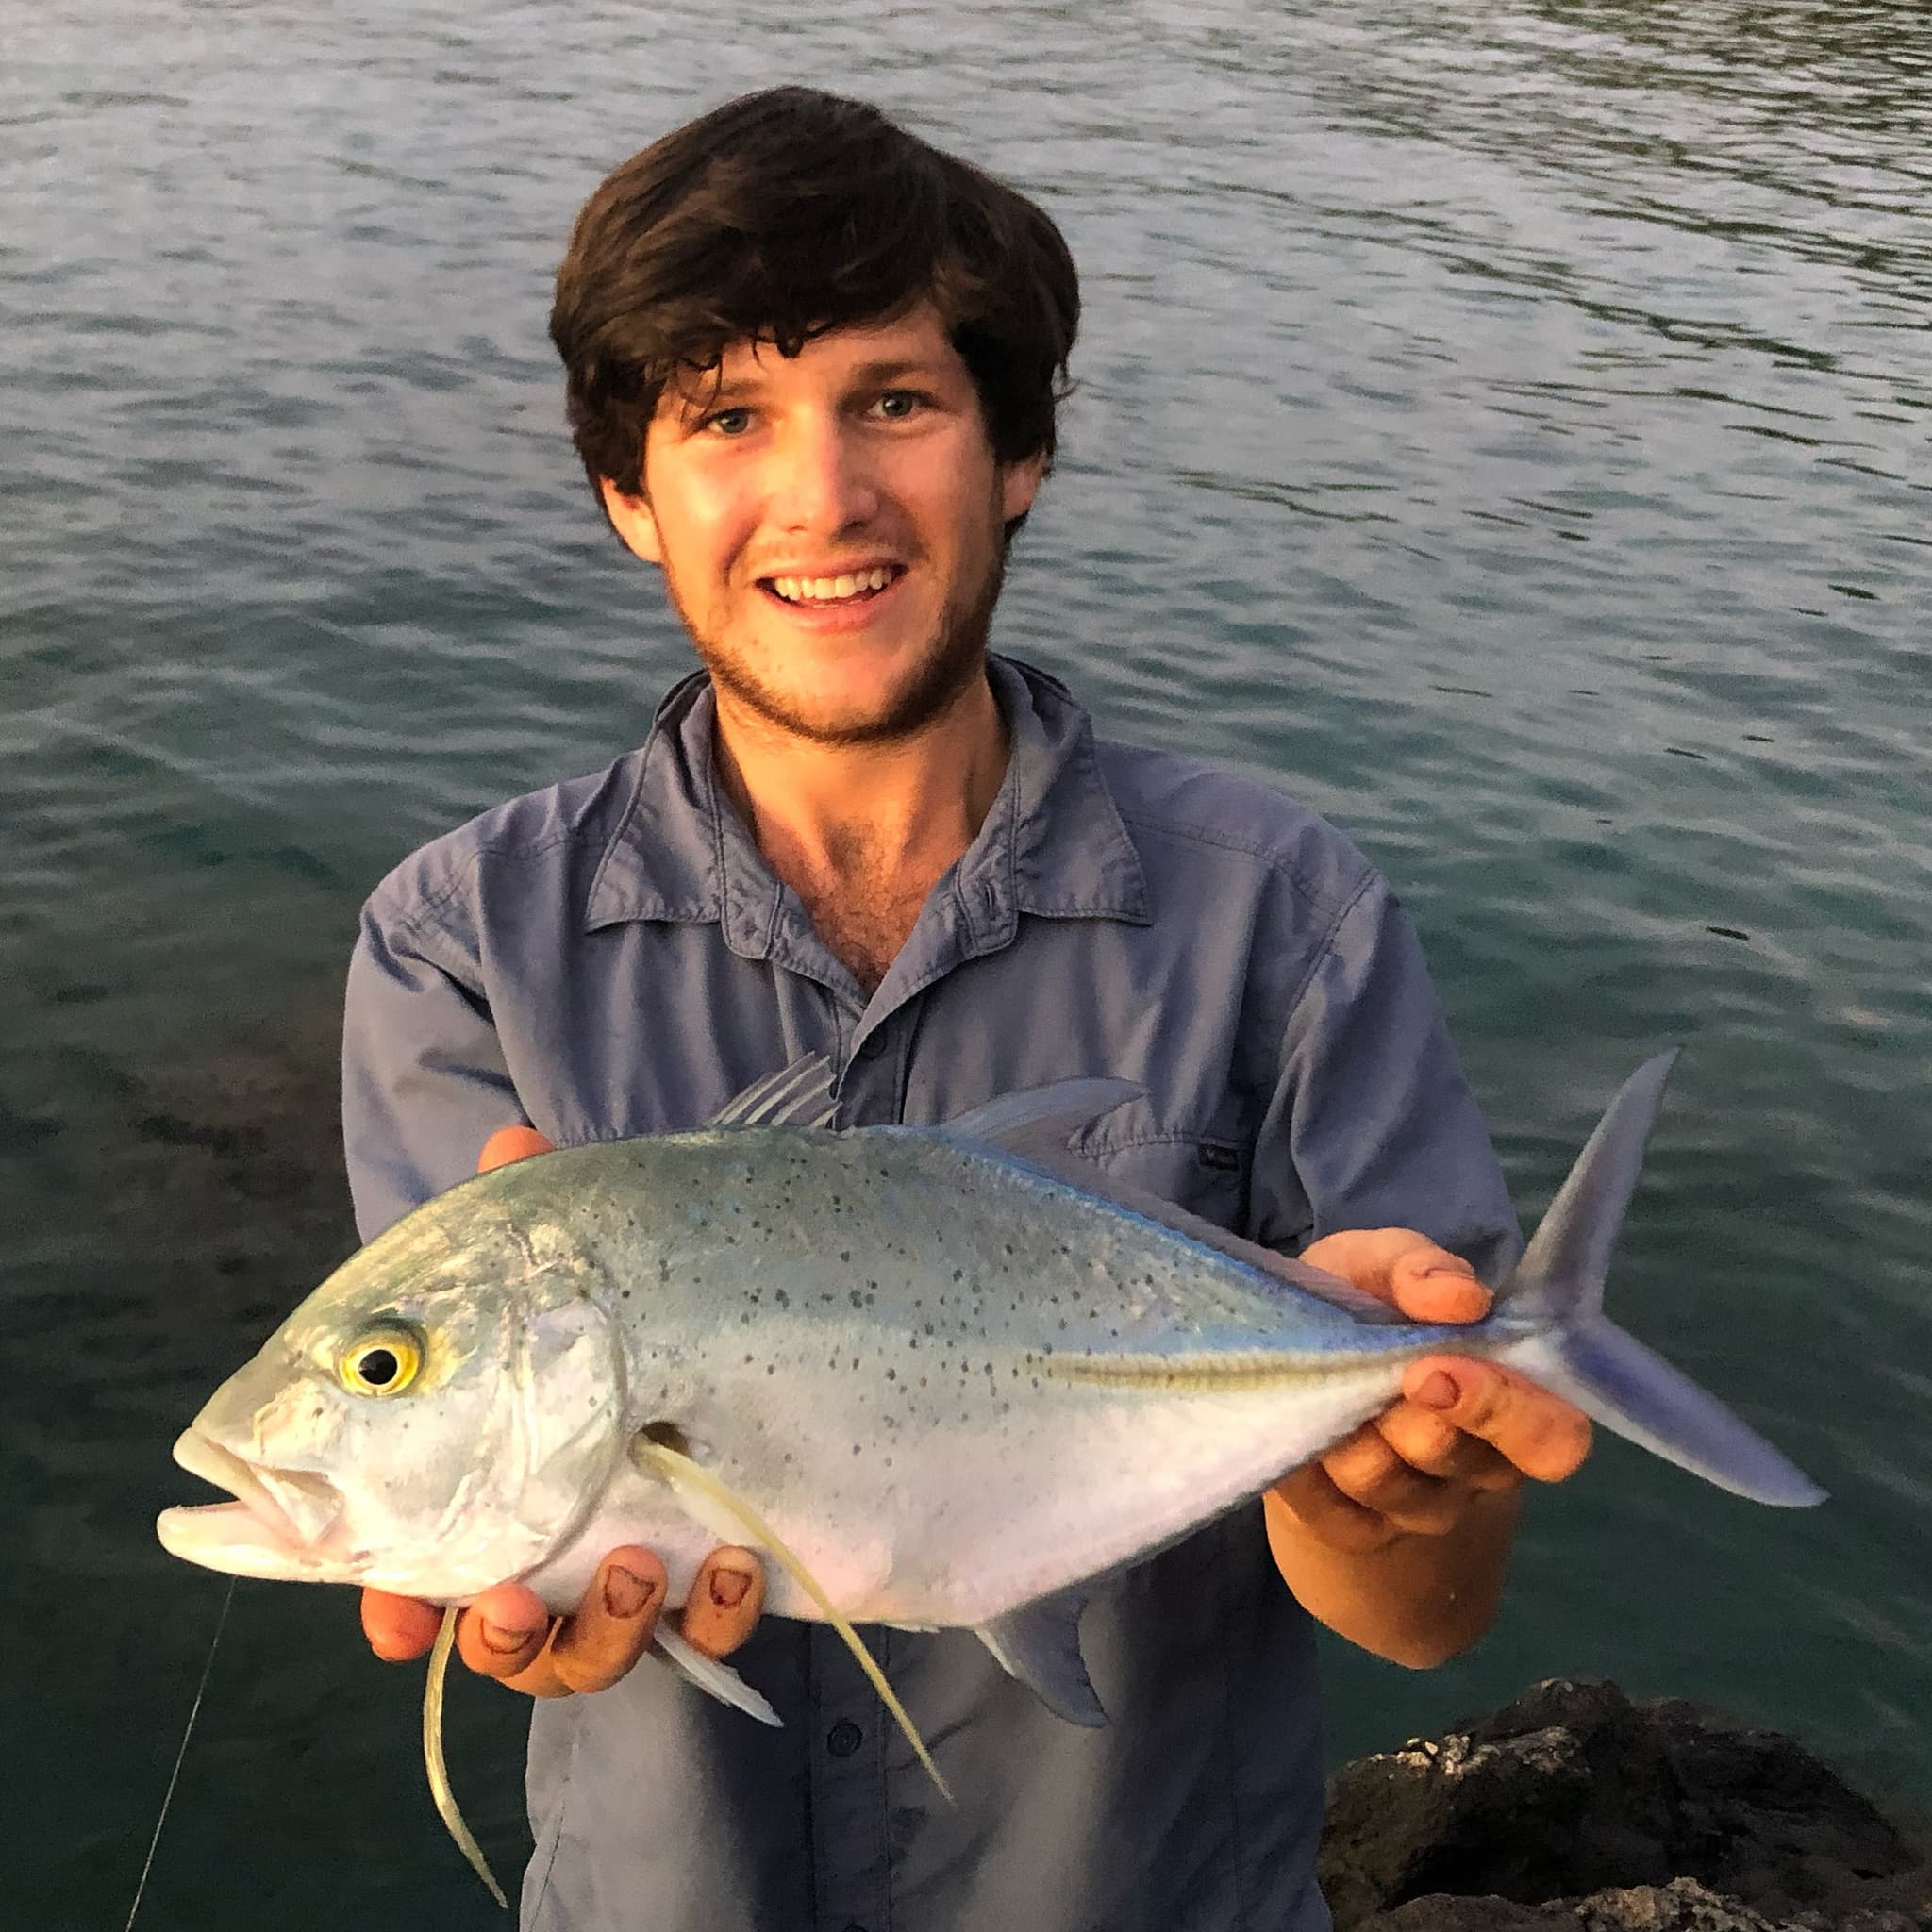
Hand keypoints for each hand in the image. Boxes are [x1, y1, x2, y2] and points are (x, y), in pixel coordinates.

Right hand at [357, 1122, 765, 1693]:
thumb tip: (512, 1144)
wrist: (767, 1314)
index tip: (404, 1616)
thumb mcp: (581, 1252)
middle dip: (503, 1637)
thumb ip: (534, 1213)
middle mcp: (555, 1540)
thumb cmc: (626, 1291)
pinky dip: (718, 1614)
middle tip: (513, 1600)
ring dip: (605, 1631)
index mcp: (488, 1481)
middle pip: (504, 1634)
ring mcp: (637, 1566)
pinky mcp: (717, 1573)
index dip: (402, 1608)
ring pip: (595, 1653)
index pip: (420, 1567)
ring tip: (641, 1569)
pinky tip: (737, 1564)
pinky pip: (711, 1634)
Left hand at [1271, 1228, 1593, 1554]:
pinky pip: (1330, 1509)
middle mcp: (1478, 1464)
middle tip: (1381, 1378)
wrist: (1284, 1354)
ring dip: (1348, 1428)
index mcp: (1513, 1397)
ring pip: (1384, 1482)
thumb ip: (1419, 1266)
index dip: (1507, 1412)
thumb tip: (1463, 1297)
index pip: (1557, 1440)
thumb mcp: (1376, 1262)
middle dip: (1411, 1416)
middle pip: (1460, 1460)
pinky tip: (1306, 1425)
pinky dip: (1307, 1462)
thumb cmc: (1357, 1300)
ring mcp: (1420, 1506)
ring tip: (1330, 1385)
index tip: (1433, 1369)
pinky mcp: (1357, 1530)